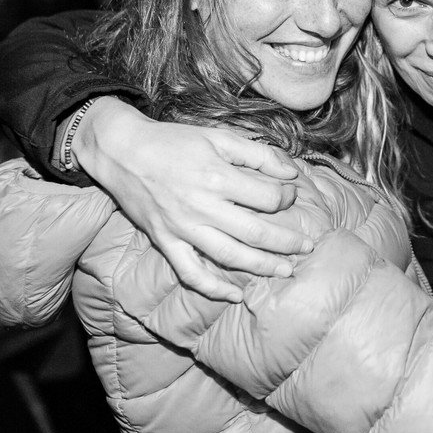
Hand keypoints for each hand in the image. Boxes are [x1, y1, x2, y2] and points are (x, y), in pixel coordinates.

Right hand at [74, 97, 313, 301]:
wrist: (123, 151)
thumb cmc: (174, 142)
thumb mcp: (218, 136)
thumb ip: (258, 153)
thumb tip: (291, 172)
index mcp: (217, 177)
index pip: (266, 197)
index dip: (287, 197)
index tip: (292, 195)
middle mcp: (202, 207)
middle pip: (255, 233)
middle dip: (287, 242)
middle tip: (308, 247)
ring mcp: (183, 229)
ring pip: (230, 256)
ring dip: (262, 267)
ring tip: (286, 271)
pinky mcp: (165, 242)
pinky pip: (191, 273)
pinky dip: (213, 289)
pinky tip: (236, 296)